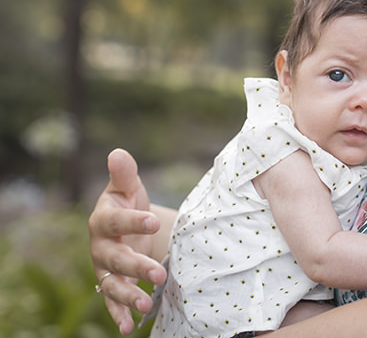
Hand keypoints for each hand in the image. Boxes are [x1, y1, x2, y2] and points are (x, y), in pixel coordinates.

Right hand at [88, 148, 166, 334]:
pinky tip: (128, 328)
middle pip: (116, 258)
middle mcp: (100, 246)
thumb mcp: (129, 187)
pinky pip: (112, 302)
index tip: (153, 221)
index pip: (117, 220)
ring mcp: (104, 268)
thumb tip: (117, 153)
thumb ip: (125, 174)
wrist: (125, 225)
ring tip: (147, 304)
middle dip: (137, 266)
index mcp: (104, 218)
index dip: (133, 221)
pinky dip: (119, 315)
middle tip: (159, 273)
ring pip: (113, 284)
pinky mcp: (110, 284)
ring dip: (129, 295)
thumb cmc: (128, 202)